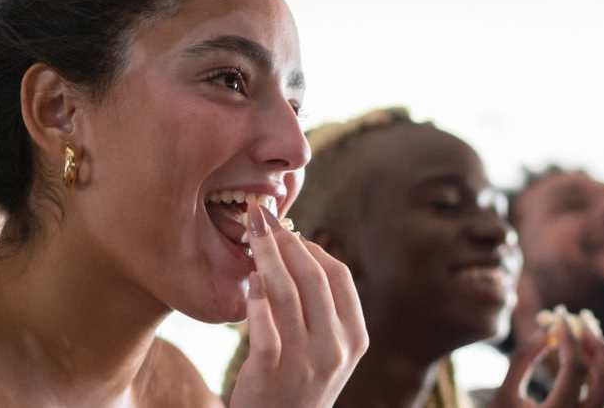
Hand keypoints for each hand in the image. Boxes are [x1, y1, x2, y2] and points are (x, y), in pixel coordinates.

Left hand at [228, 203, 368, 407]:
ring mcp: (305, 361)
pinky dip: (255, 297)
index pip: (338, 276)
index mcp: (355, 338)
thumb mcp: (328, 352)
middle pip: (313, 277)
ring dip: (266, 256)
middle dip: (286, 240)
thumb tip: (301, 251)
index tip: (289, 229)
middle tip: (263, 218)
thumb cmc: (299, 386)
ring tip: (251, 235)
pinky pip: (263, 324)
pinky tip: (248, 279)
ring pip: (286, 293)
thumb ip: (324, 311)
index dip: (312, 246)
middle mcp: (335, 348)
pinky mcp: (271, 371)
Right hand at [490, 306, 603, 407]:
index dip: (568, 336)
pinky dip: (599, 366)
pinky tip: (583, 349)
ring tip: (583, 328)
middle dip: (595, 341)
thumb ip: (523, 360)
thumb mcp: (504, 395)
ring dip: (602, 353)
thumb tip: (548, 331)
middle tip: (579, 317)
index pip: (574, 367)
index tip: (557, 314)